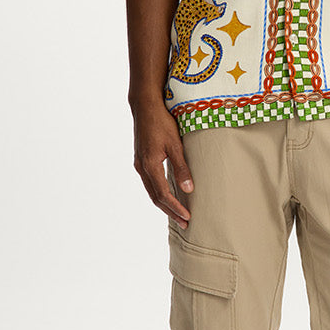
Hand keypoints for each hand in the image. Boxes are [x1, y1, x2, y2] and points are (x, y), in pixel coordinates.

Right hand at [131, 98, 193, 229]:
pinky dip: (160, 193)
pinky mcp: (141, 160)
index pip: (163, 195)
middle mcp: (142, 168)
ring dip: (165, 204)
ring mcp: (140, 164)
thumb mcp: (175, 144)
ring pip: (152, 191)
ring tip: (178, 214)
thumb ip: (181, 167)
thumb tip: (189, 189)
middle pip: (155, 197)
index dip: (175, 208)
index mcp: (150, 165)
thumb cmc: (162, 122)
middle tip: (185, 223)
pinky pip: (150, 183)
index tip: (188, 217)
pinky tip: (169, 196)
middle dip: (170, 211)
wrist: (145, 106)